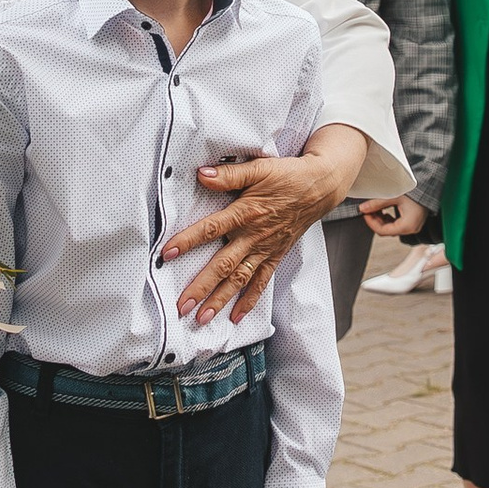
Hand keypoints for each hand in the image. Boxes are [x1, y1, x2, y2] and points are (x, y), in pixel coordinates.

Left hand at [164, 126, 369, 324]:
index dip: (188, 240)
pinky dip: (249, 301)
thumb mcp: (259, 168)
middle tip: (182, 305)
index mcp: (246, 213)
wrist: (320, 186)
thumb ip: (229, 175)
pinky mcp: (275, 256)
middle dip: (201, 286)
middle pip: (223, 265)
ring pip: (239, 279)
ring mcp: (265, 249)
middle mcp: (254, 236)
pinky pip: (261, 282)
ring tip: (202, 318)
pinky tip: (235, 316)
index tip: (168, 253)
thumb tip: (201, 174)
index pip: (212, 228)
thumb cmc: (288, 175)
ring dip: (220, 300)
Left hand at [358, 195, 426, 237]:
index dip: (371, 222)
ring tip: (375, 208)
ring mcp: (413, 226)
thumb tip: (363, 208)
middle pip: (386, 230)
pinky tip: (384, 210)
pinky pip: (397, 224)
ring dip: (381, 219)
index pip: (383, 231)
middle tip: (368, 210)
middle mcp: (411, 229)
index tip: (364, 213)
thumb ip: (376, 204)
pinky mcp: (413, 221)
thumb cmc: (416, 190)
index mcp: (407, 226)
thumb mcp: (394, 196)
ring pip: (391, 228)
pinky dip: (389, 218)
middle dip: (375, 220)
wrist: (429, 184)